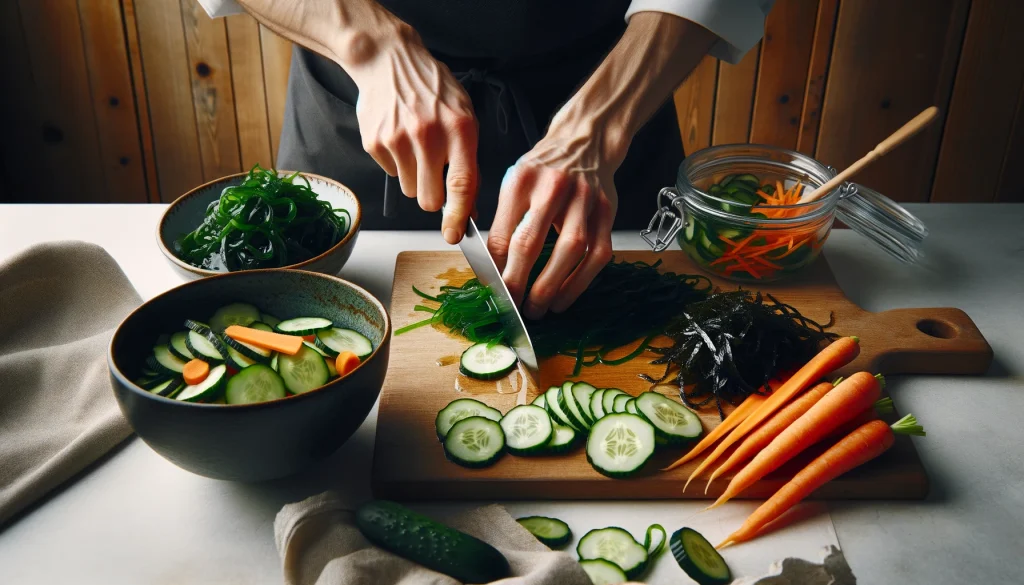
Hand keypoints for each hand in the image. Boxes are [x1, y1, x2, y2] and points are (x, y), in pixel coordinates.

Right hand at [236, 0, 481, 242]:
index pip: (461, 184)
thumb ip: (469, 161)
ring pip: (410, 190)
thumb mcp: (464, 117)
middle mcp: (428, 135)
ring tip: (416, 147)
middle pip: (430, 199)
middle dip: (434, 198)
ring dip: (416, 178)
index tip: (455, 237)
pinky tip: (399, 137)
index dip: (458, 216)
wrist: (389, 60)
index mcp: (459, 129)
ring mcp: (398, 139)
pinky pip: (391, 173)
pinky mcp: (375, 142)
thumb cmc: (433, 91)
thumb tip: (470, 208)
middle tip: (434, 176)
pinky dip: (397, 163)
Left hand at [487, 118, 622, 319]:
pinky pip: (597, 255)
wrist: (585, 142)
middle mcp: (554, 187)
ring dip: (552, 286)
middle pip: (531, 241)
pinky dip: (580, 282)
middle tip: (512, 306)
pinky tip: (564, 298)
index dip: (494, 266)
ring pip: (570, 250)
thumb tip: (490, 266)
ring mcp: (585, 201)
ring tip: (538, 308)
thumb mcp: (515, 182)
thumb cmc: (544, 169)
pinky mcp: (607, 214)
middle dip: (518, 280)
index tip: (491, 289)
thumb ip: (503, 219)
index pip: (502, 230)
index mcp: (522, 179)